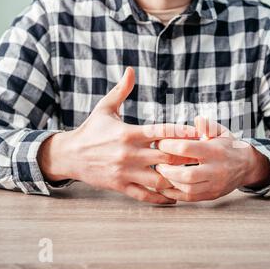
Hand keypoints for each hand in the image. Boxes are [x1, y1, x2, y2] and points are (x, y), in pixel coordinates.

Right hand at [38, 67, 196, 203]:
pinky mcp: (120, 186)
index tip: (198, 134)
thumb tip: (131, 70)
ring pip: (158, 179)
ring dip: (176, 179)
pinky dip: (160, 198)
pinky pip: (144, 195)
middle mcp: (129, 153)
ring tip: (191, 178)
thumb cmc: (91, 130)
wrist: (68, 155)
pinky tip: (173, 197)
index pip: (161, 132)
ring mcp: (125, 172)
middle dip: (185, 157)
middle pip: (166, 157)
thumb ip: (121, 91)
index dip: (182, 133)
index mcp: (129, 133)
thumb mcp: (105, 108)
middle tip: (201, 157)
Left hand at [156, 116, 269, 201]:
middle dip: (167, 170)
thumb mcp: (221, 131)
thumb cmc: (229, 146)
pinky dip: (175, 194)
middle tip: (158, 164)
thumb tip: (197, 120)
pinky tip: (166, 186)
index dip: (169, 146)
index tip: (160, 143)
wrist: (247, 166)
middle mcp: (216, 170)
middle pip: (186, 174)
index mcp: (215, 151)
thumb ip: (208, 126)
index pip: (187, 149)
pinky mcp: (212, 195)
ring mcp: (215, 185)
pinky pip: (190, 198)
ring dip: (170, 182)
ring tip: (161, 174)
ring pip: (187, 189)